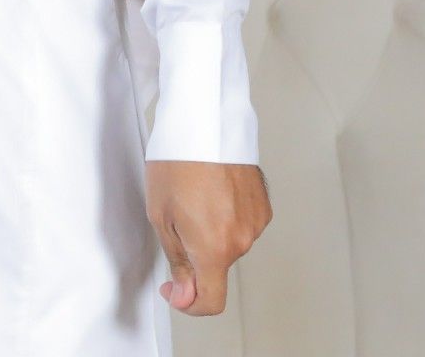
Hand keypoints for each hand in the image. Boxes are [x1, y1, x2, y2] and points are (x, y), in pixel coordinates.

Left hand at [144, 159, 270, 315]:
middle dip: (194, 252)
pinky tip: (212, 191)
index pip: (211, 301)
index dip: (190, 303)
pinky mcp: (263, 206)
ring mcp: (256, 223)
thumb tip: (185, 293)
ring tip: (194, 196)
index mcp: (214, 247)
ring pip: (229, 244)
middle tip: (175, 217)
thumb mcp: (161, 215)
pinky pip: (242, 225)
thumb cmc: (178, 160)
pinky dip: (226, 217)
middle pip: (216, 267)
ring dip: (211, 232)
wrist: (205, 122)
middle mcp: (241, 240)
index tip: (176, 289)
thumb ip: (177, 260)